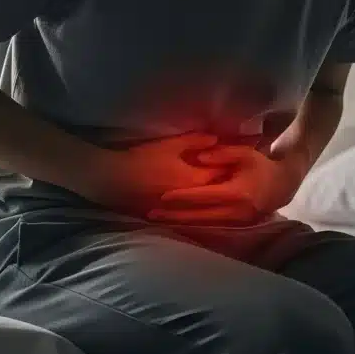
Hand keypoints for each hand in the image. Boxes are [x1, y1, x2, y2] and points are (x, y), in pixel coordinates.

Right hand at [82, 134, 228, 216]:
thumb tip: (215, 139)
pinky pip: (192, 208)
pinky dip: (198, 202)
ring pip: (206, 201)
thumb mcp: (170, 144)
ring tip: (218, 182)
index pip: (222, 172)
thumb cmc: (143, 159)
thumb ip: (195, 141)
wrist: (116, 180)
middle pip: (217, 190)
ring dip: (213, 193)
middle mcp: (194, 197)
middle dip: (226, 180)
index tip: (239, 157)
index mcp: (197, 179)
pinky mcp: (171, 214)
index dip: (231, 164)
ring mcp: (183, 209)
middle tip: (234, 170)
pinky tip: (198, 194)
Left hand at [147, 145, 308, 225]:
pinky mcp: (235, 227)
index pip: (203, 196)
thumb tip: (199, 157)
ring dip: (180, 223)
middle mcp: (234, 212)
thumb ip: (222, 153)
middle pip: (198, 216)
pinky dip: (192, 225)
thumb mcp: (244, 153)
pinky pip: (210, 227)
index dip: (182, 196)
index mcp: (235, 193)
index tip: (162, 196)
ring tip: (159, 220)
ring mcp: (235, 222)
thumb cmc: (261, 166)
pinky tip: (176, 223)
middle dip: (174, 215)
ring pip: (202, 225)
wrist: (283, 186)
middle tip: (151, 213)